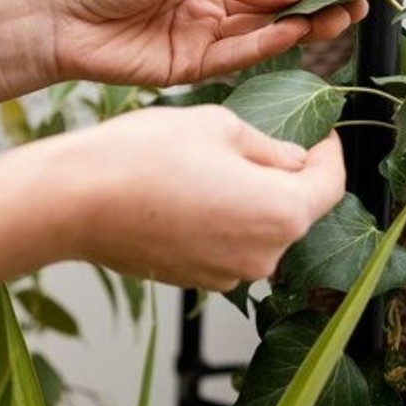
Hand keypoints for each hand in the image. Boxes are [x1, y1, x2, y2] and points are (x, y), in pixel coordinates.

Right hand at [25, 106, 345, 290]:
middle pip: (293, 211)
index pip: (329, 184)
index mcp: (281, 212)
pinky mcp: (195, 280)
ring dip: (247, 200)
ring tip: (208, 165)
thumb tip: (290, 158)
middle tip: (253, 143)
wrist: (75, 201)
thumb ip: (267, 146)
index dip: (331, 154)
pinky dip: (218, 221)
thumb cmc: (141, 157)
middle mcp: (263, 255)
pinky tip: (185, 192)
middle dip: (283, 177)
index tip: (323, 135)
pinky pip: (224, 246)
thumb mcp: (217, 126)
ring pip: (257, 230)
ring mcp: (227, 275)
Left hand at [37, 0, 367, 85]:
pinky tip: (294, 33)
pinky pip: (238, 56)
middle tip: (356, 3)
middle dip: (317, 1)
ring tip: (337, 19)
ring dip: (302, 26)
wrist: (55, 18)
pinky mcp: (190, 67)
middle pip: (276, 0)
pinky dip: (267, 47)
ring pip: (264, 30)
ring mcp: (202, 32)